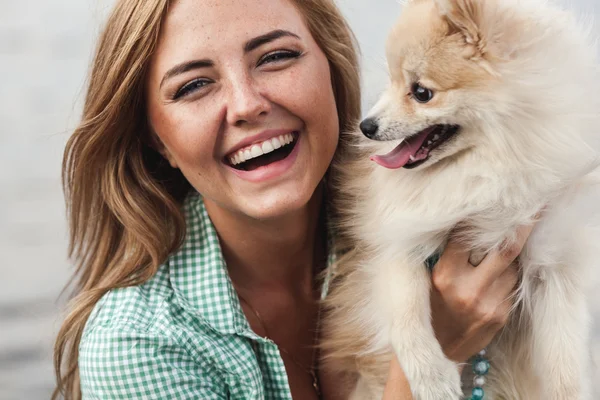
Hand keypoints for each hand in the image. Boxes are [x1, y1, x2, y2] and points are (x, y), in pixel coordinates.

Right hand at [429, 222, 536, 363]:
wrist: (438, 349)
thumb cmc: (430, 307)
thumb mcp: (429, 278)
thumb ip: (448, 254)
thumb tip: (468, 224)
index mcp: (445, 276)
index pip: (466, 237)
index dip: (477, 220)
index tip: (489, 205)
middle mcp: (469, 290)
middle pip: (504, 250)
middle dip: (519, 228)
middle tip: (527, 209)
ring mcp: (489, 304)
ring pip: (512, 267)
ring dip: (510, 255)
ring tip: (506, 243)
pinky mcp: (501, 315)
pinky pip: (512, 285)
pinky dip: (508, 275)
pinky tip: (498, 273)